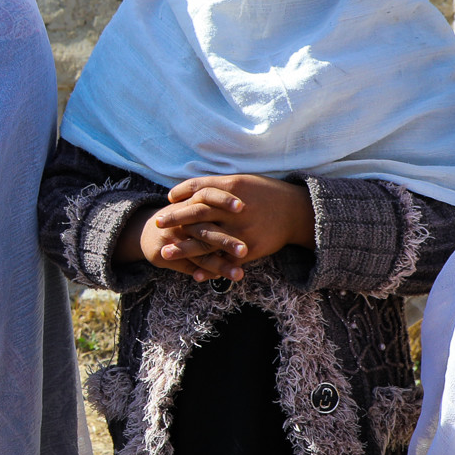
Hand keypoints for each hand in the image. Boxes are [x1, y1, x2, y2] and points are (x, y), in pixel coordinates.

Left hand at [119, 175, 314, 282]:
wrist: (297, 212)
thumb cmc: (266, 193)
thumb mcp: (243, 181)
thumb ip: (216, 185)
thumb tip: (188, 190)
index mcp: (233, 187)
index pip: (199, 189)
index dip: (181, 195)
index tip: (166, 201)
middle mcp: (235, 209)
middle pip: (198, 213)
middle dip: (175, 219)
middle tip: (157, 224)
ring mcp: (242, 230)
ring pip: (207, 240)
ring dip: (184, 248)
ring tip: (165, 253)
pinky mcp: (250, 249)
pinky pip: (226, 260)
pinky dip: (210, 268)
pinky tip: (195, 273)